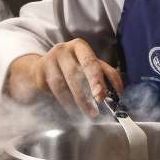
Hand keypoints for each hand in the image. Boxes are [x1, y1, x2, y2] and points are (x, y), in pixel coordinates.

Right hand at [6, 39, 122, 117]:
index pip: (92, 62)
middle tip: (99, 101)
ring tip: (89, 112)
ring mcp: (50, 59)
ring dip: (79, 100)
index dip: (100, 79)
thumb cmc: (70, 69)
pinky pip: (54, 89)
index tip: (104, 95)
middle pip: (78, 70)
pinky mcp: (40, 71)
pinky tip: (72, 110)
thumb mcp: (86, 68)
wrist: (41, 69)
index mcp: (80, 47)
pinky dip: (65, 102)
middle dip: (90, 86)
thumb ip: (103, 77)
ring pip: (66, 82)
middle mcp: (64, 49)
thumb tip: (119, 95)